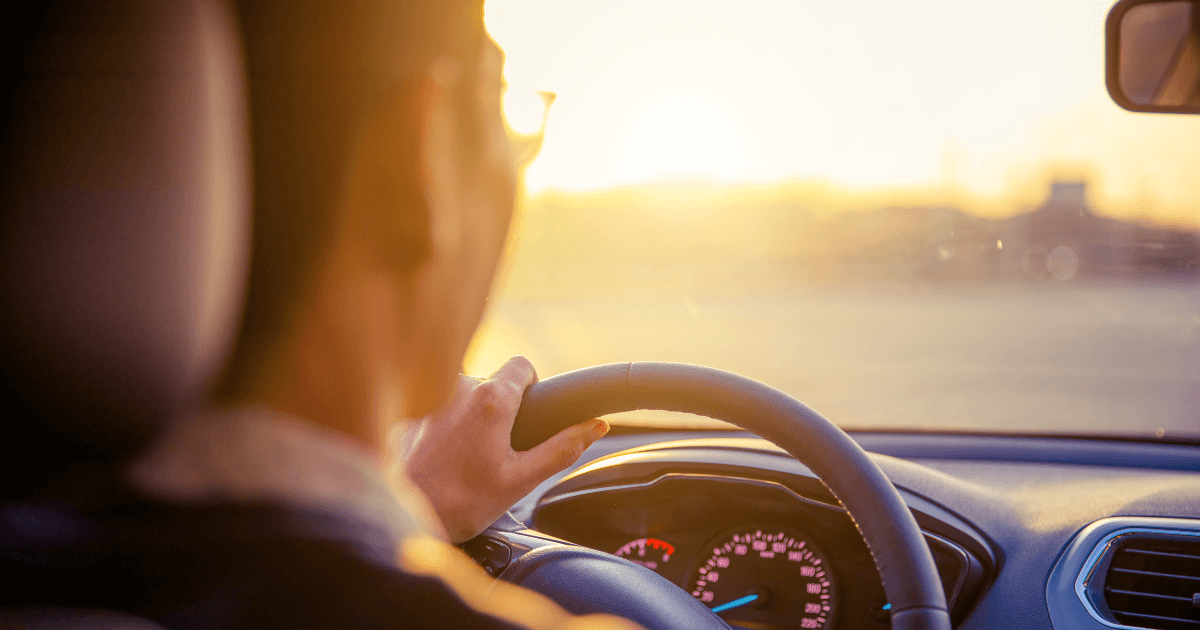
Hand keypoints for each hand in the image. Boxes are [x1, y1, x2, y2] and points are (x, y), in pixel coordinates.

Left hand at [394, 356, 609, 542]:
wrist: (400, 514)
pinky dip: (443, 425)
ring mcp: (429, 397)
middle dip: (500, 407)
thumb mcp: (520, 480)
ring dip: (469, 416)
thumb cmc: (459, 503)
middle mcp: (458, 387)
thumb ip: (562, 449)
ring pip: (462, 393)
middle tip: (496, 449)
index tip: (528, 415)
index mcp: (491, 399)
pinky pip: (435, 406)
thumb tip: (596, 426)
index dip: (531, 386)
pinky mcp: (408, 410)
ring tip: (463, 457)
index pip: (522, 365)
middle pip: (492, 381)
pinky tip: (438, 458)